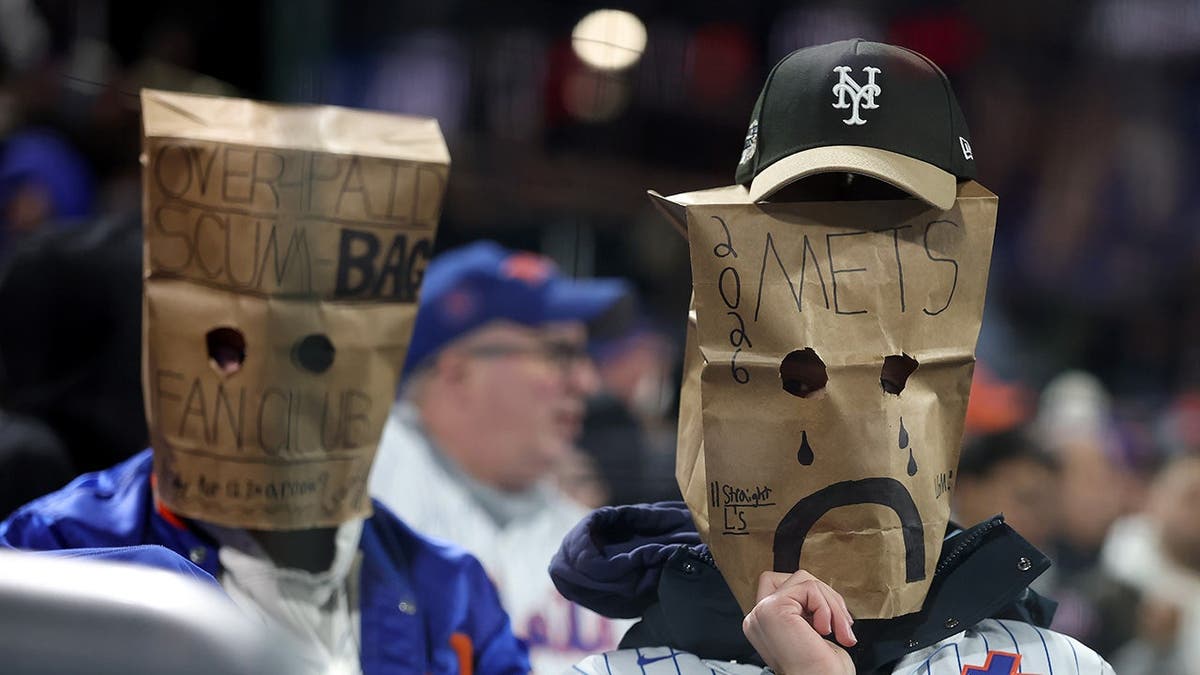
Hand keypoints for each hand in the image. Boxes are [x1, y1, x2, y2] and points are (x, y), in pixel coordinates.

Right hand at [742, 570, 856, 674]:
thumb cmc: (824, 670)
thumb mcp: (812, 629)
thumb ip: (805, 607)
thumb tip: (817, 588)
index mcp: (764, 624)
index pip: (784, 586)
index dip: (813, 598)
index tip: (829, 625)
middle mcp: (757, 617)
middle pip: (795, 579)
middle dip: (827, 597)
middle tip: (842, 626)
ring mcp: (761, 612)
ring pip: (804, 579)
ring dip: (831, 603)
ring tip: (838, 630)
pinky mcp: (772, 609)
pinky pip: (808, 587)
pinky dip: (826, 607)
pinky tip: (823, 630)